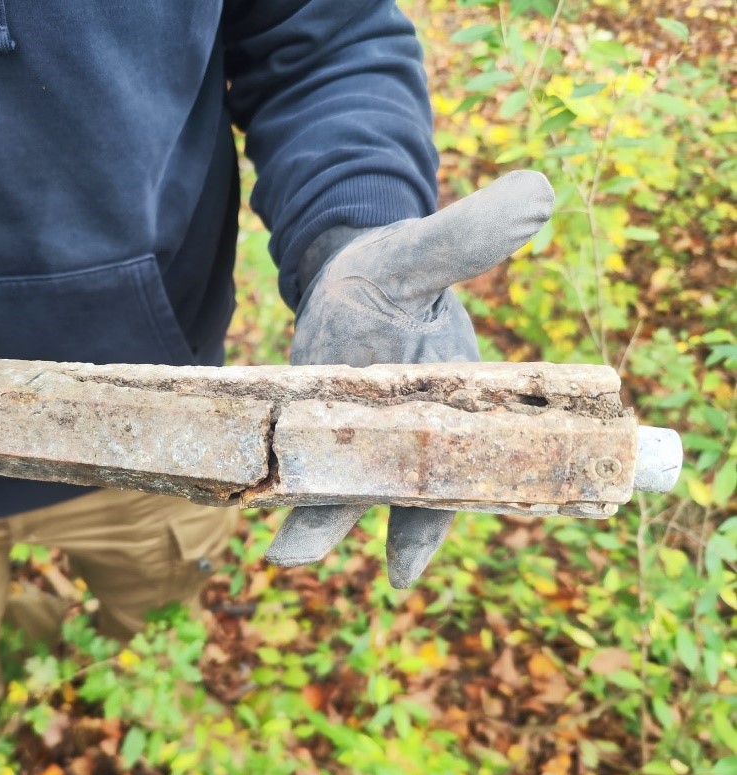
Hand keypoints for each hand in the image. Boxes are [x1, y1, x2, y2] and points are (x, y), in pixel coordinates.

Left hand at [265, 170, 553, 586]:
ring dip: (305, 517)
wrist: (351, 268)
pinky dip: (278, 481)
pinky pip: (296, 462)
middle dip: (339, 523)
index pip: (445, 479)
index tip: (403, 569)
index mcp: (447, 409)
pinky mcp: (310, 426)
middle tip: (293, 553)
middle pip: (376, 496)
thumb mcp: (423, 252)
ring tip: (273, 548)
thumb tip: (538, 193)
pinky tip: (246, 494)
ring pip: (332, 488)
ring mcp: (353, 436)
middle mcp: (402, 437)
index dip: (426, 526)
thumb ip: (468, 236)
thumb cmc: (396, 267)